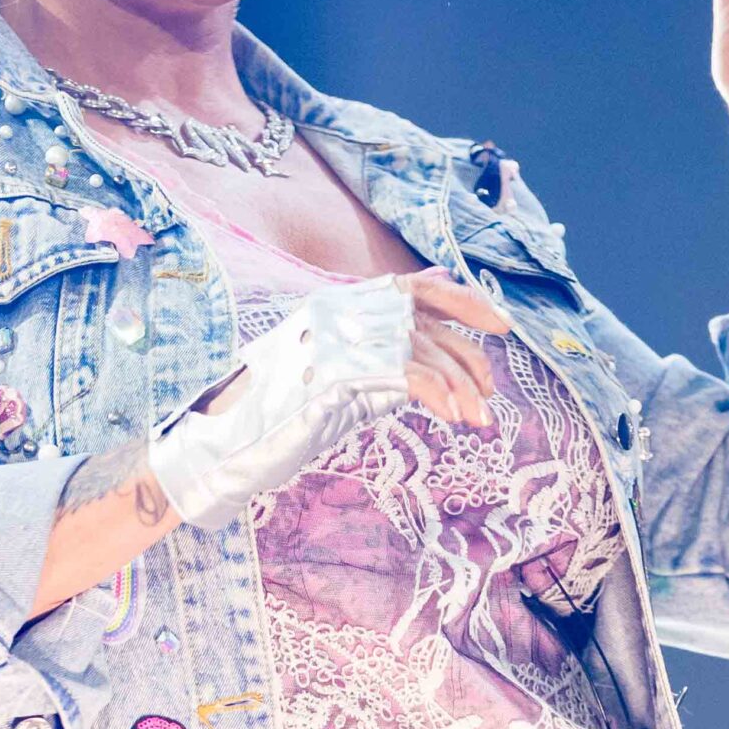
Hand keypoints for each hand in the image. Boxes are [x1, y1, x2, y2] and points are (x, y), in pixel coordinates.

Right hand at [147, 268, 508, 528]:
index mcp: (340, 301)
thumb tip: (433, 349)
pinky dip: (439, 394)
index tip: (500, 325)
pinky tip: (452, 417)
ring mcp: (336, 335)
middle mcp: (339, 307)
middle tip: (489, 397)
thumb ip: (385, 355)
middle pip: (427, 319)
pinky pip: (408, 374)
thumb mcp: (346, 377)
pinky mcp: (338, 369)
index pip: (414, 286)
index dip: (462, 300)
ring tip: (478, 420)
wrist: (228, 443)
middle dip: (468, 358)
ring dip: (460, 387)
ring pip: (423, 349)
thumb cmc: (284, 416)